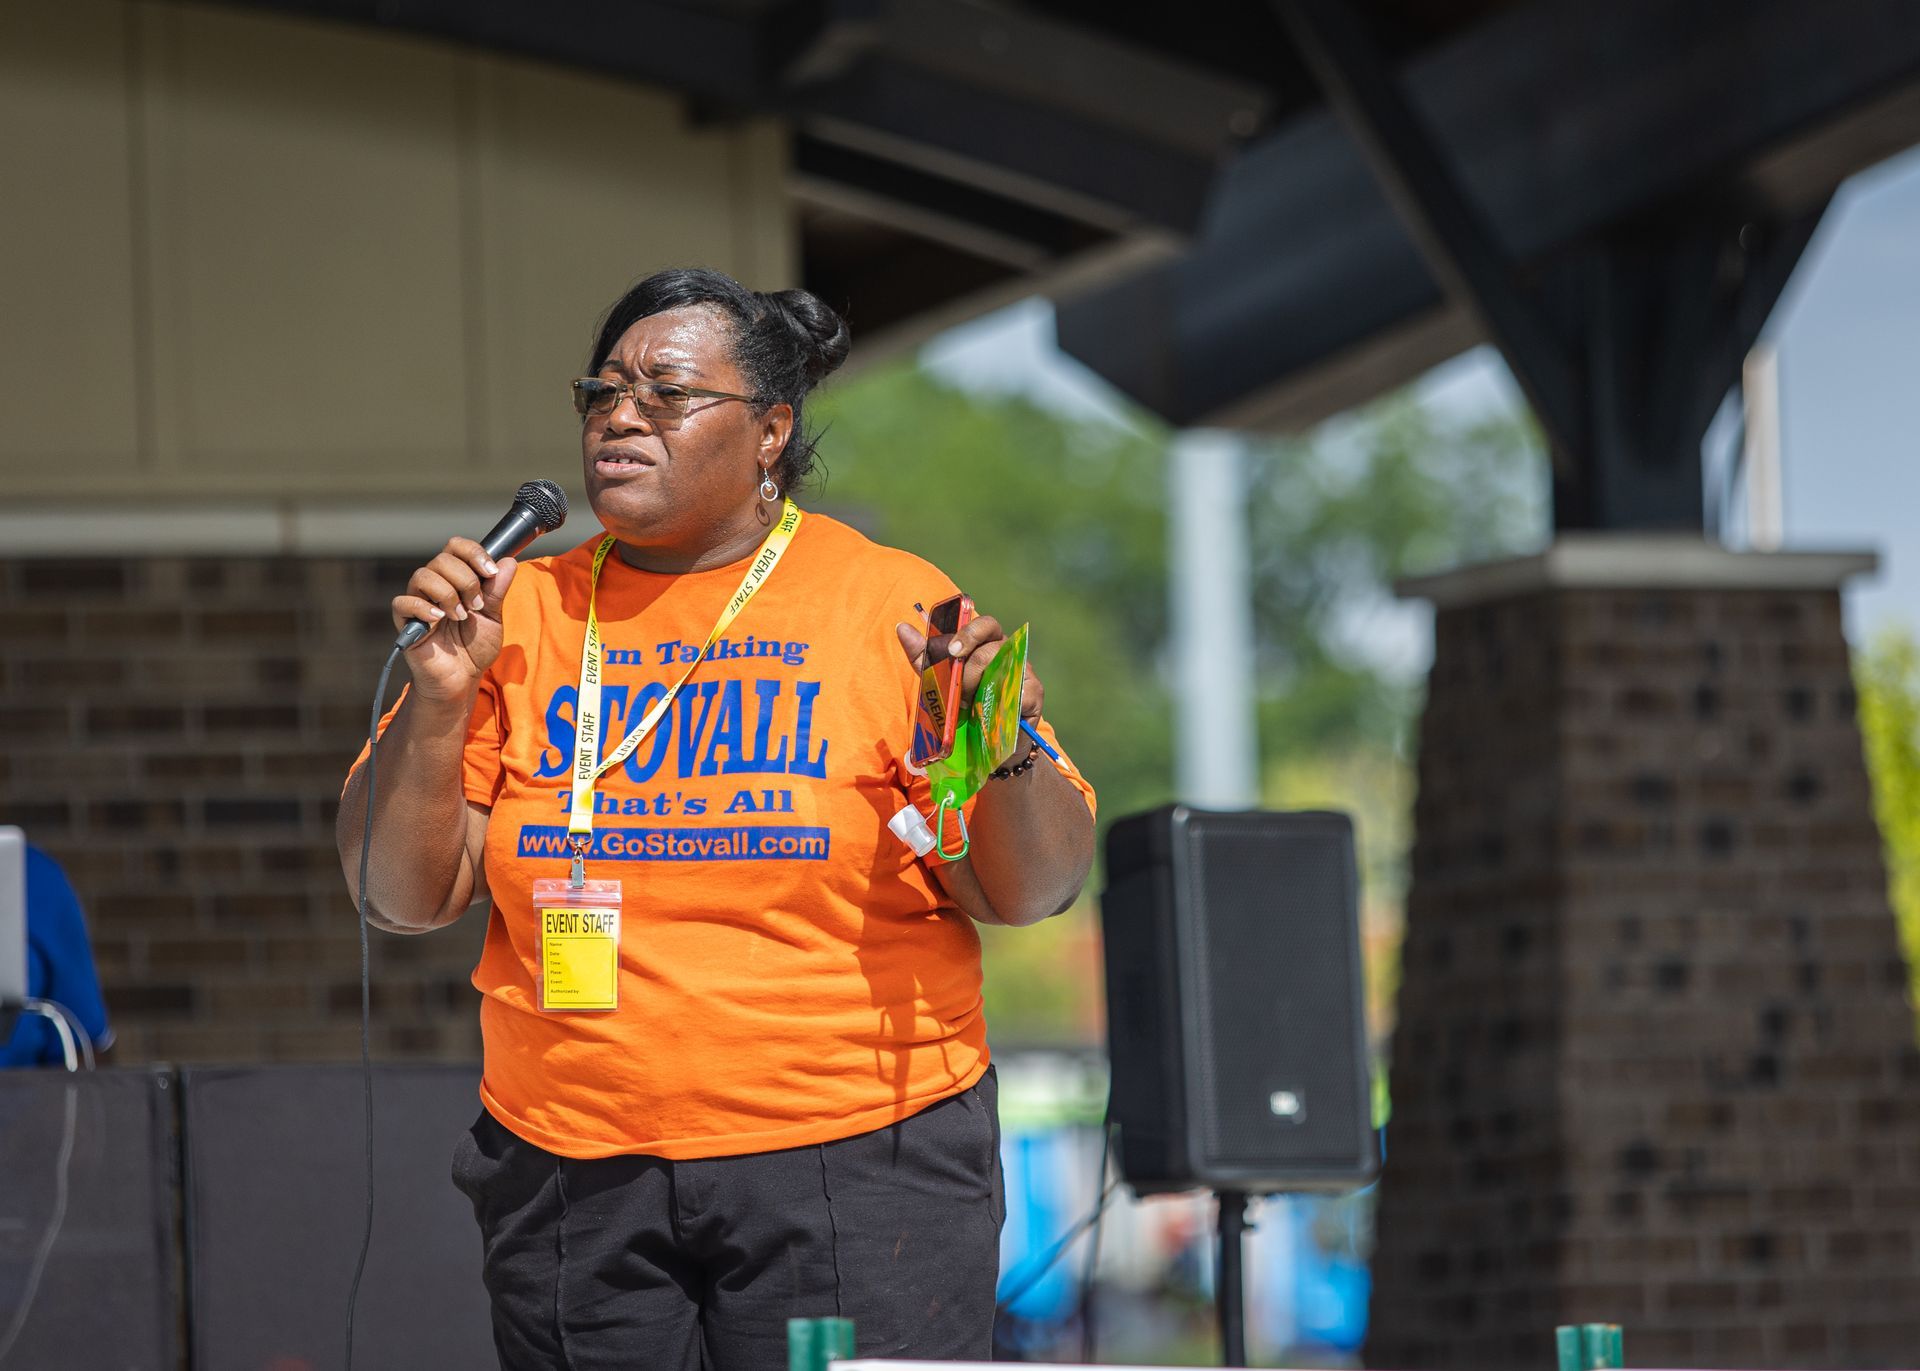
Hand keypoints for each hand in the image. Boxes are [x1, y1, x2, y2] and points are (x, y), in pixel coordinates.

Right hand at [391, 537, 516, 700]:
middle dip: (466, 580)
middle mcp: (435, 585)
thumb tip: (509, 561)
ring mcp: (418, 601)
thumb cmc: (475, 647)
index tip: (491, 571)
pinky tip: (438, 621)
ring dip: (447, 594)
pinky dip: (422, 607)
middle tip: (476, 606)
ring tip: (460, 617)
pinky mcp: (405, 621)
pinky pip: (403, 602)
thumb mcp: (493, 617)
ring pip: (422, 575)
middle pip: (442, 559)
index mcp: (456, 578)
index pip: (456, 547)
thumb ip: (497, 590)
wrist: (463, 677)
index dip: (473, 552)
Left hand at [895, 612, 1043, 721]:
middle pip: (992, 644)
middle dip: (970, 663)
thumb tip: (901, 627)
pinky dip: (998, 702)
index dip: (969, 632)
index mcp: (987, 644)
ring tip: (965, 704)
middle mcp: (1008, 652)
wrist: (988, 743)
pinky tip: (987, 712)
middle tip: (957, 684)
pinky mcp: (1035, 693)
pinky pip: (1018, 690)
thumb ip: (923, 656)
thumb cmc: (964, 704)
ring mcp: (1024, 671)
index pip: (984, 624)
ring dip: (977, 684)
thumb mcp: (939, 680)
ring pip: (1003, 665)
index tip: (952, 649)